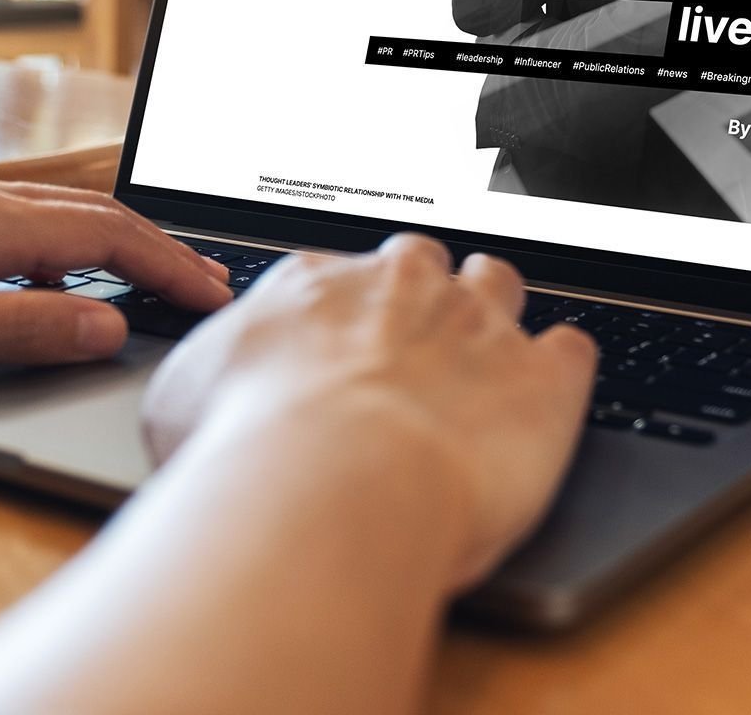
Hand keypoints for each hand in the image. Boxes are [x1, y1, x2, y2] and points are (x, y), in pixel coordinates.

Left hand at [0, 173, 231, 381]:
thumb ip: (16, 329)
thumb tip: (106, 328)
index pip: (105, 236)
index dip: (170, 265)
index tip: (214, 295)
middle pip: (89, 215)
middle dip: (155, 249)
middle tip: (203, 288)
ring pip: (50, 219)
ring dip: (109, 249)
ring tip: (148, 285)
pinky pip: (10, 229)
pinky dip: (57, 254)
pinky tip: (49, 286)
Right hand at [141, 235, 595, 587]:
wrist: (329, 486)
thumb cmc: (246, 453)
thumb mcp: (178, 406)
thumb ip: (205, 380)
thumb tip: (201, 393)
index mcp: (316, 286)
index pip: (337, 277)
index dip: (343, 315)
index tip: (338, 348)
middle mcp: (402, 288)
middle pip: (423, 263)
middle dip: (421, 295)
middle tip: (410, 347)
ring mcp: (478, 326)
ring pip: (500, 283)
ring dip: (495, 311)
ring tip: (486, 354)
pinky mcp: (544, 380)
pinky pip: (572, 348)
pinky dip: (564, 366)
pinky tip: (552, 389)